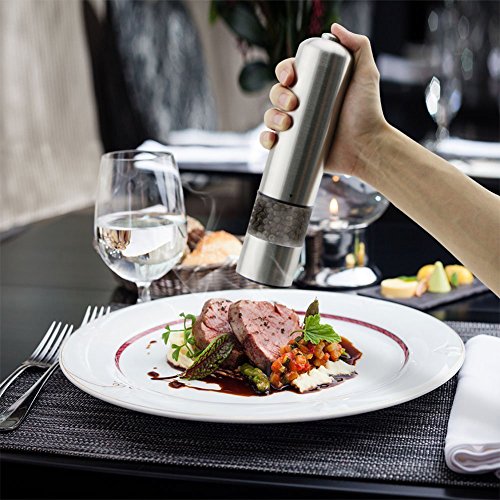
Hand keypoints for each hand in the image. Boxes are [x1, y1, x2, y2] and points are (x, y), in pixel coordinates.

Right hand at [260, 24, 385, 176]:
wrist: (366, 148)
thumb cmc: (368, 113)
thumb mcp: (366, 75)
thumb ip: (359, 46)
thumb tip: (334, 28)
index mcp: (314, 85)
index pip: (290, 73)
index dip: (283, 71)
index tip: (290, 78)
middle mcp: (303, 104)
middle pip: (277, 93)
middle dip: (277, 95)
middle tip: (293, 104)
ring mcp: (297, 126)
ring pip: (271, 116)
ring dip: (271, 117)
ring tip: (286, 124)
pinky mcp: (294, 146)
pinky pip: (271, 141)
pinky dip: (265, 139)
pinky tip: (272, 140)